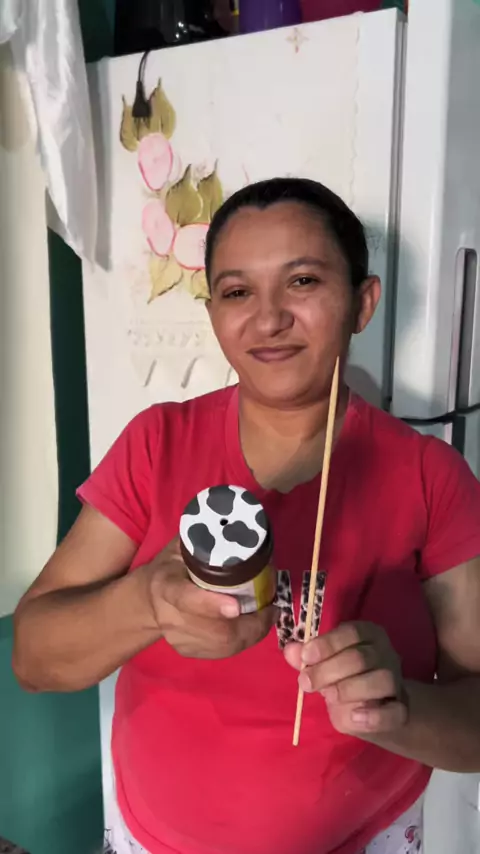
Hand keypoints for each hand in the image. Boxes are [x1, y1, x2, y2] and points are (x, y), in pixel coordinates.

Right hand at [145, 538, 276, 658]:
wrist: (147, 600)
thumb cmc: (172, 567)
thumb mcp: (182, 546)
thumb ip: (204, 537)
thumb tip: (237, 521)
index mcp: (165, 584)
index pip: (184, 597)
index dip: (209, 604)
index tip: (235, 606)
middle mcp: (169, 616)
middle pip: (213, 629)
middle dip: (249, 622)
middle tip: (271, 607)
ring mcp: (177, 638)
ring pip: (222, 645)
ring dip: (252, 631)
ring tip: (267, 614)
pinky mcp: (187, 651)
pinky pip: (222, 652)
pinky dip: (244, 640)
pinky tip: (254, 626)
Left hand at [285, 622, 407, 735]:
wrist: (374, 711)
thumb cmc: (344, 679)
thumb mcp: (324, 666)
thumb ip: (307, 658)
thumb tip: (290, 650)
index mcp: (367, 635)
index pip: (352, 632)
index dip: (328, 643)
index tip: (305, 657)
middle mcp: (385, 653)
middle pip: (362, 657)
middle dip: (329, 669)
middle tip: (306, 682)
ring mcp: (396, 681)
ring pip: (382, 679)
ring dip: (350, 688)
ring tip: (329, 697)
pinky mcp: (401, 710)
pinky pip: (395, 712)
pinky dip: (375, 716)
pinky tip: (355, 717)